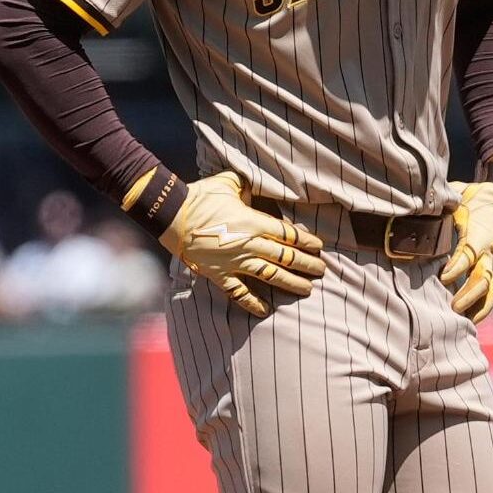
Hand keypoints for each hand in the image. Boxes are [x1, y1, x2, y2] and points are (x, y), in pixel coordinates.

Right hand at [161, 172, 324, 316]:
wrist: (170, 214)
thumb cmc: (201, 195)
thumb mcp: (230, 182)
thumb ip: (249, 187)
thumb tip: (261, 184)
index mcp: (254, 222)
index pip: (289, 235)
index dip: (307, 242)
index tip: (319, 247)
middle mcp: (249, 244)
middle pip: (285, 258)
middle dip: (307, 265)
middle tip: (322, 270)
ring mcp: (234, 262)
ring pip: (270, 276)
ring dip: (290, 283)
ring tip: (307, 290)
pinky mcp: (218, 274)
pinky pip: (238, 292)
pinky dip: (252, 303)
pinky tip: (265, 310)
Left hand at [441, 180, 492, 322]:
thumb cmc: (476, 200)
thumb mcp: (460, 197)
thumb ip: (442, 207)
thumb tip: (415, 206)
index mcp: (483, 234)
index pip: (470, 254)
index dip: (458, 267)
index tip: (444, 277)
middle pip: (484, 279)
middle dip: (468, 294)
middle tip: (451, 306)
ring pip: (491, 292)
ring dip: (476, 307)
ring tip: (459, 321)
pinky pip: (492, 295)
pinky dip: (482, 309)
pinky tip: (467, 322)